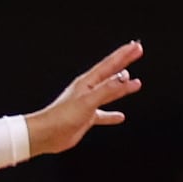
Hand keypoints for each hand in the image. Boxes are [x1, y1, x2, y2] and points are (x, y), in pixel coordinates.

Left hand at [24, 44, 140, 155]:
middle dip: (124, 62)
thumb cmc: (62, 116)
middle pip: (111, 73)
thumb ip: (106, 89)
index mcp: (87, 82)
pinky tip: (119, 117)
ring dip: (122, 87)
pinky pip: (103, 114)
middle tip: (136, 52)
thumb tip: (124, 77)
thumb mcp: (88, 101)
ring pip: (109, 92)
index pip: (110, 64)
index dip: (123, 55)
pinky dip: (112, 114)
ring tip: (135, 83)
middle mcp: (88, 90)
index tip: (135, 47)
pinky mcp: (87, 117)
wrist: (47, 134)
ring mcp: (88, 103)